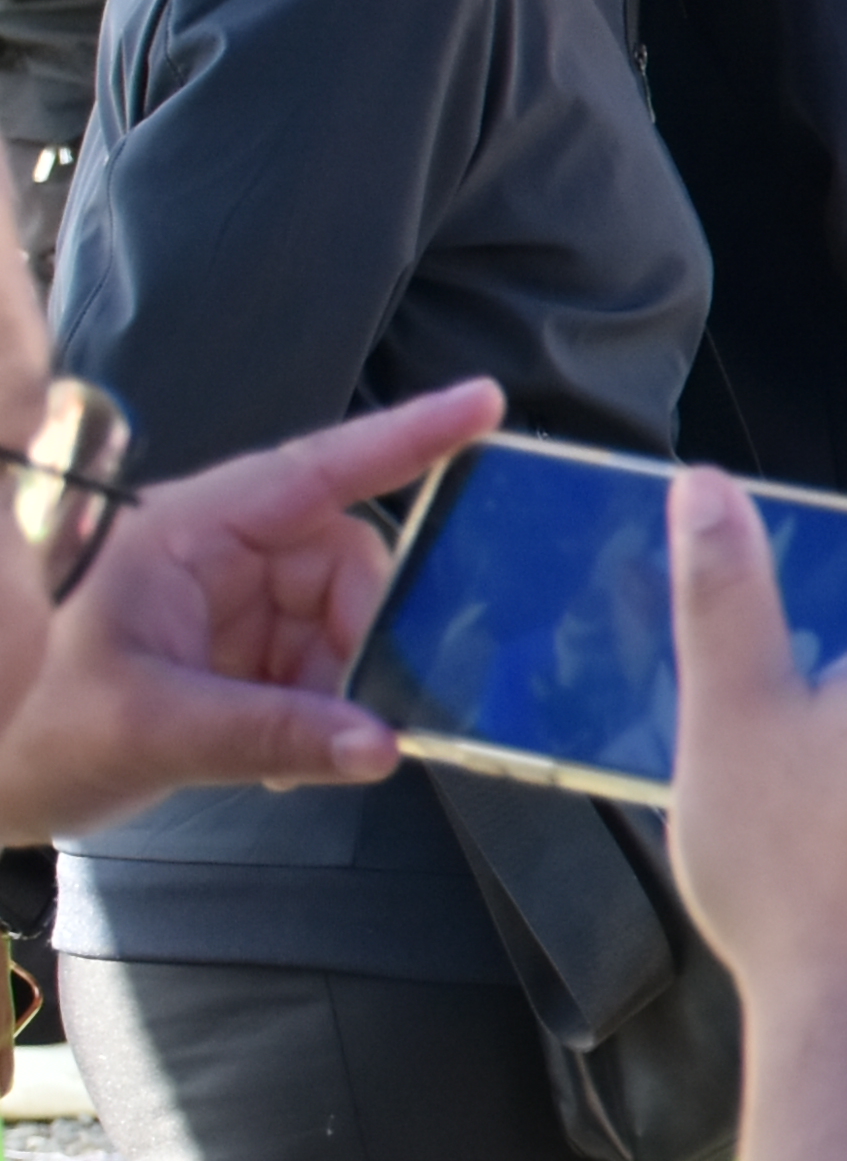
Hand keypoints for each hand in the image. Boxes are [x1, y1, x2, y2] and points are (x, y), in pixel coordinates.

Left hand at [0, 378, 503, 840]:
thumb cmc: (32, 728)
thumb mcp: (149, 730)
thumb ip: (270, 734)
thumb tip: (386, 745)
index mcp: (185, 532)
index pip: (312, 470)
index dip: (405, 437)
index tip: (486, 406)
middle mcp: (215, 550)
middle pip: (344, 560)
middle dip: (365, 632)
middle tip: (361, 710)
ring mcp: (228, 598)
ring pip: (341, 617)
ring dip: (339, 683)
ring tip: (293, 750)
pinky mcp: (234, 646)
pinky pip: (319, 660)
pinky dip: (320, 709)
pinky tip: (282, 754)